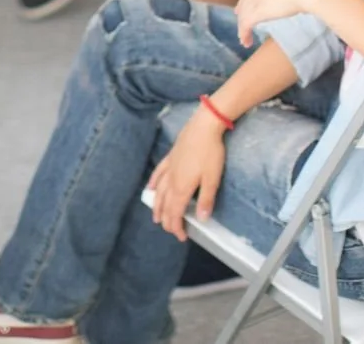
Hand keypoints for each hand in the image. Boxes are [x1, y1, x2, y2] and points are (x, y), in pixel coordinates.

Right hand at [148, 110, 227, 239]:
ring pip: (159, 191)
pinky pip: (158, 173)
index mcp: (182, 188)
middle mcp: (171, 180)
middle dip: (167, 220)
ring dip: (157, 206)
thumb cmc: (210, 153)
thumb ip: (206, 200)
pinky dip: (154, 183)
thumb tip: (202, 219)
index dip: (176, 227)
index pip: (175, 213)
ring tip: (156, 217)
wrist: (203, 126)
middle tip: (170, 230)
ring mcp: (169, 168)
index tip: (182, 237)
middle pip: (165, 204)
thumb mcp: (212, 178)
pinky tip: (151, 188)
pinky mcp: (170, 157)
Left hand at [236, 0, 330, 45]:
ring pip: (243, 16)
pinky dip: (244, 33)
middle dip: (241, 15)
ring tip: (245, 41)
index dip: (245, 1)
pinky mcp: (257, 12)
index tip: (242, 8)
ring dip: (242, 29)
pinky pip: (245, 24)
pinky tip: (246, 42)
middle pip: (244, 3)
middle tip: (241, 27)